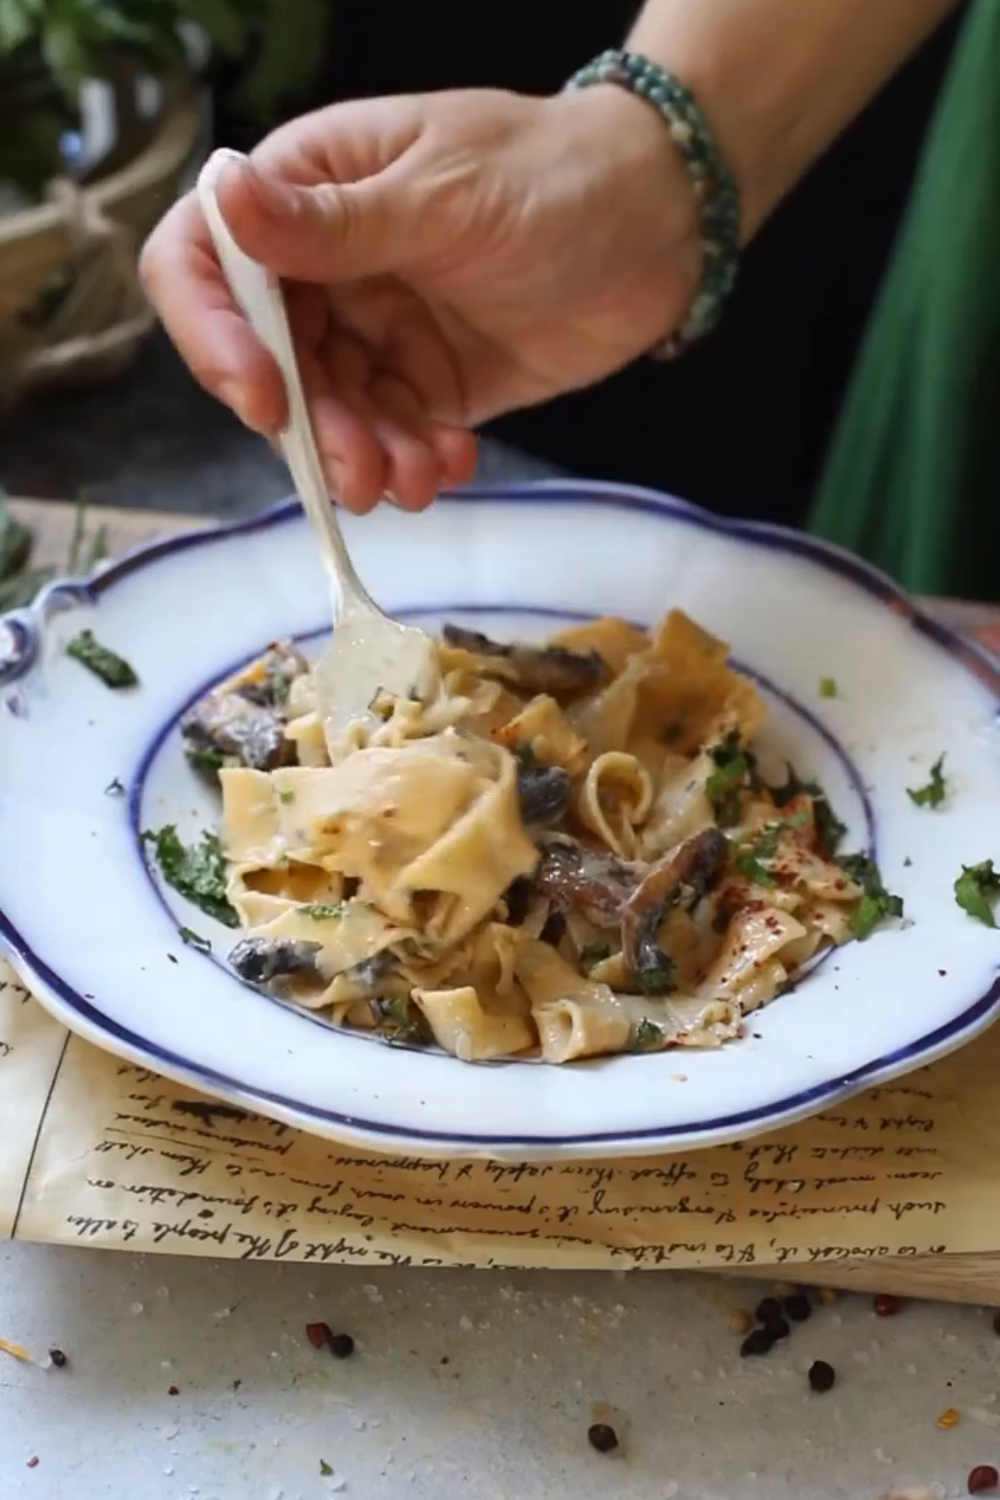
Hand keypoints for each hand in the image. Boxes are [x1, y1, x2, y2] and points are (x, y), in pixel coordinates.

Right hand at [140, 86, 700, 512]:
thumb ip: (337, 222)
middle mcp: (326, 266)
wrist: (663, 223)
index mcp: (308, 190)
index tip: (263, 394)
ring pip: (332, 415)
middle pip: (268, 362)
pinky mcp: (428, 384)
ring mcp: (377, 330)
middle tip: (360, 473)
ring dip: (364, 458)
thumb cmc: (556, 174)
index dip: (213, 333)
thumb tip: (225, 198)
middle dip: (310, 428)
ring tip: (416, 479)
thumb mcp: (446, 193)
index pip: (205, 259)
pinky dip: (415, 463)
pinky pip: (395, 437)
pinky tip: (453, 463)